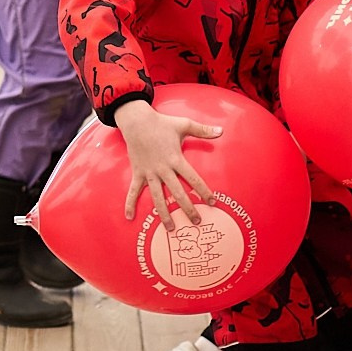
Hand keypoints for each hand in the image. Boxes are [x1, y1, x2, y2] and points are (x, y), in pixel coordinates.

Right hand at [113, 99, 219, 223]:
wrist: (136, 121)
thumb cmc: (162, 123)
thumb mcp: (184, 124)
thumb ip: (203, 130)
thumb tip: (222, 131)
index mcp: (176, 159)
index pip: (193, 179)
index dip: (204, 191)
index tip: (212, 202)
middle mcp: (163, 169)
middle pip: (177, 193)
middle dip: (188, 209)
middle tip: (197, 221)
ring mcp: (149, 173)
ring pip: (158, 198)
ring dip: (164, 214)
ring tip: (171, 229)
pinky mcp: (138, 173)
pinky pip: (133, 191)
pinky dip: (130, 204)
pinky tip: (129, 217)